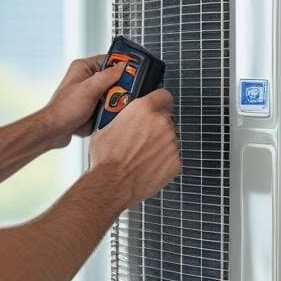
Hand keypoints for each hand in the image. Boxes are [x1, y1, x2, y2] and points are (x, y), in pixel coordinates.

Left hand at [43, 55, 125, 147]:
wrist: (55, 131)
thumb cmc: (64, 109)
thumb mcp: (89, 89)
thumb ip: (107, 76)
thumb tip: (123, 66)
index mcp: (84, 68)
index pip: (109, 59)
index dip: (123, 65)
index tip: (136, 71)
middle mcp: (87, 79)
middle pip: (114, 78)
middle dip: (122, 87)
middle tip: (129, 93)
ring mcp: (91, 94)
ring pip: (114, 93)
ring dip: (118, 100)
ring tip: (121, 105)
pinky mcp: (93, 107)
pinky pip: (109, 106)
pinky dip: (114, 110)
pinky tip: (117, 115)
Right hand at [88, 88, 180, 206]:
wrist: (112, 184)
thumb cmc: (106, 158)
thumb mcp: (105, 126)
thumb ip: (122, 116)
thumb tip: (122, 114)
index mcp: (143, 109)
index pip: (163, 95)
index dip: (160, 101)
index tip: (158, 105)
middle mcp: (161, 123)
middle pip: (165, 119)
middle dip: (156, 127)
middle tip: (141, 138)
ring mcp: (171, 143)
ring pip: (169, 139)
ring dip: (159, 145)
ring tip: (141, 156)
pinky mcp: (176, 161)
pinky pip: (171, 157)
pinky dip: (163, 161)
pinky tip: (147, 166)